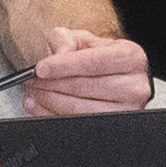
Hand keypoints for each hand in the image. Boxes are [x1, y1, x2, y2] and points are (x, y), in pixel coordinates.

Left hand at [18, 25, 150, 116]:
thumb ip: (68, 40)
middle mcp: (134, 85)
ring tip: (34, 92)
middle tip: (31, 79)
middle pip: (84, 87)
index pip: (94, 62)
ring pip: (79, 109)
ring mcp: (126, 110)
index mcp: (131, 57)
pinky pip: (75, 124)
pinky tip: (40, 105)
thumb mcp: (84, 40)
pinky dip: (51, 114)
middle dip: (51, 84)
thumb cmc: (99, 58)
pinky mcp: (112, 127)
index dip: (64, 66)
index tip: (41, 68)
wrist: (114, 77)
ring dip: (48, 101)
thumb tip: (60, 53)